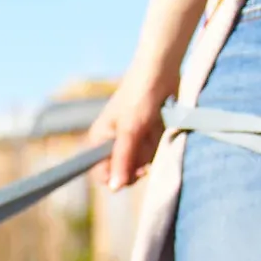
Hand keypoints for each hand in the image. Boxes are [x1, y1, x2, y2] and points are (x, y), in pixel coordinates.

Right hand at [88, 63, 178, 191]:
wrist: (162, 70)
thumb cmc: (139, 97)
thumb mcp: (130, 131)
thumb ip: (122, 161)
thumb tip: (115, 189)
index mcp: (98, 140)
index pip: (101, 173)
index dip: (116, 176)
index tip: (133, 170)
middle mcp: (111, 142)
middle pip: (122, 171)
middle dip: (136, 163)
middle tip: (145, 145)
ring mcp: (130, 139)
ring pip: (139, 162)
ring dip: (149, 151)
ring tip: (153, 129)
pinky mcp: (145, 135)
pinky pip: (151, 152)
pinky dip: (157, 143)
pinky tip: (159, 128)